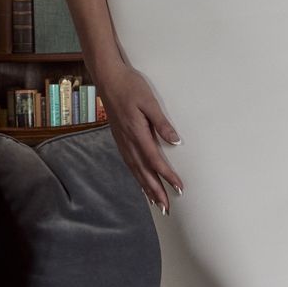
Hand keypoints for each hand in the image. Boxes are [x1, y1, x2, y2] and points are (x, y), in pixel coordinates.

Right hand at [99, 63, 184, 213]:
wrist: (108, 78)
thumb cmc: (130, 86)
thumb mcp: (149, 101)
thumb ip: (162, 122)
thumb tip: (175, 141)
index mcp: (137, 133)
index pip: (155, 161)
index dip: (168, 176)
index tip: (179, 188)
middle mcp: (128, 141)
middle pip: (144, 172)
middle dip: (156, 191)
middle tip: (166, 208)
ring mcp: (122, 141)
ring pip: (135, 170)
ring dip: (146, 187)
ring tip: (155, 202)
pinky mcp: (120, 138)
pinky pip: (129, 163)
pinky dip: (137, 176)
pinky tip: (141, 182)